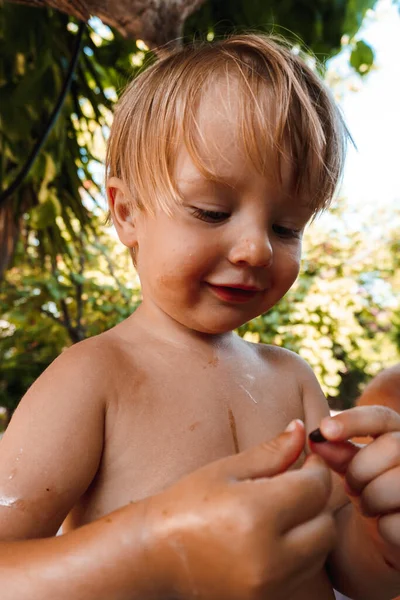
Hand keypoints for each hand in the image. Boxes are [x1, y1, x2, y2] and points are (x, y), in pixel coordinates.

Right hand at [146, 420, 334, 599]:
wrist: (156, 553)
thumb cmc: (187, 502)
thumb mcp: (227, 470)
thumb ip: (271, 452)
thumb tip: (300, 428)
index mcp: (255, 513)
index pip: (314, 488)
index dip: (317, 469)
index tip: (309, 459)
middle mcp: (269, 555)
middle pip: (327, 523)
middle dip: (320, 499)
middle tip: (301, 481)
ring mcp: (269, 584)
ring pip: (321, 550)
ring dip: (314, 524)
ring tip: (289, 506)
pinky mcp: (268, 599)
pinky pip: (305, 571)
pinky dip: (303, 549)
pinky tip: (279, 531)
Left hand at [309, 406, 399, 553]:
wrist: (393, 530)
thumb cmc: (371, 486)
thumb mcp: (354, 465)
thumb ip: (337, 451)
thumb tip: (315, 439)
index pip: (381, 417)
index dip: (352, 421)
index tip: (324, 430)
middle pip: (392, 447)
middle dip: (360, 469)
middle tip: (350, 486)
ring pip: (396, 483)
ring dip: (370, 499)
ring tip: (368, 504)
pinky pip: (397, 522)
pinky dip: (384, 526)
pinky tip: (385, 523)